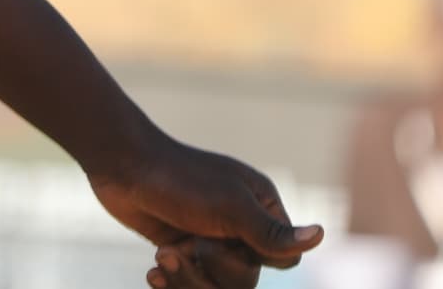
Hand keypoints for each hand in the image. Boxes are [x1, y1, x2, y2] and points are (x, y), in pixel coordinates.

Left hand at [89, 135, 322, 288]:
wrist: (120, 166)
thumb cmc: (179, 180)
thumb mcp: (229, 208)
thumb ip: (271, 231)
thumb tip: (322, 236)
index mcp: (262, 207)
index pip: (282, 260)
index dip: (253, 260)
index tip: (225, 240)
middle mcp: (240, 225)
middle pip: (245, 279)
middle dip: (211, 271)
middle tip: (184, 247)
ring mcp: (209, 237)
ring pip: (214, 285)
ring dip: (186, 279)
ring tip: (162, 258)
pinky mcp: (180, 247)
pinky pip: (187, 282)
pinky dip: (171, 280)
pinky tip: (154, 270)